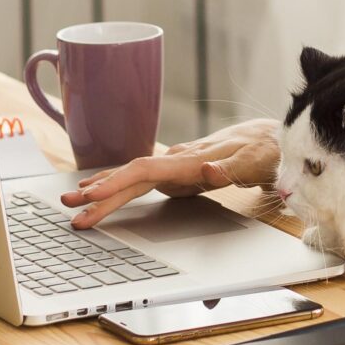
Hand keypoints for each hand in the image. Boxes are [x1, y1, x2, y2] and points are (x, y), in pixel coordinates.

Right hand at [59, 118, 279, 227]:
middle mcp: (179, 160)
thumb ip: (230, 169)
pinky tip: (104, 188)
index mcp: (191, 160)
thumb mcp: (256, 163)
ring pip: (133, 175)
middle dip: (99, 192)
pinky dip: (120, 184)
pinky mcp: (180, 171)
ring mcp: (178, 164)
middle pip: (132, 175)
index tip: (91, 197)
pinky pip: (143, 178)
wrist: (274, 135)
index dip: (116, 184)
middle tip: (69, 208)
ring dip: (105, 187)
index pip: (144, 171)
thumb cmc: (267, 151)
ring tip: (74, 198)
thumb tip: (207, 171)